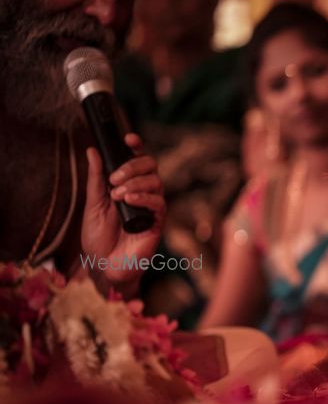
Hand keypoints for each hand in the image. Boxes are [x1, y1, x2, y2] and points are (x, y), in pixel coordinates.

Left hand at [80, 133, 164, 292]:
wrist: (104, 265)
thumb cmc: (99, 237)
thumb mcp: (93, 203)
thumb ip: (95, 178)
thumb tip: (92, 150)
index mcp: (128, 185)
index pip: (137, 160)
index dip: (136, 146)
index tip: (128, 138)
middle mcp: (143, 193)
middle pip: (150, 166)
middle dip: (133, 166)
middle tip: (114, 178)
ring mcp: (152, 207)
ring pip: (156, 181)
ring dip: (136, 183)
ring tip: (118, 195)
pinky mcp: (158, 222)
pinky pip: (159, 202)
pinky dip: (144, 197)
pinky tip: (130, 200)